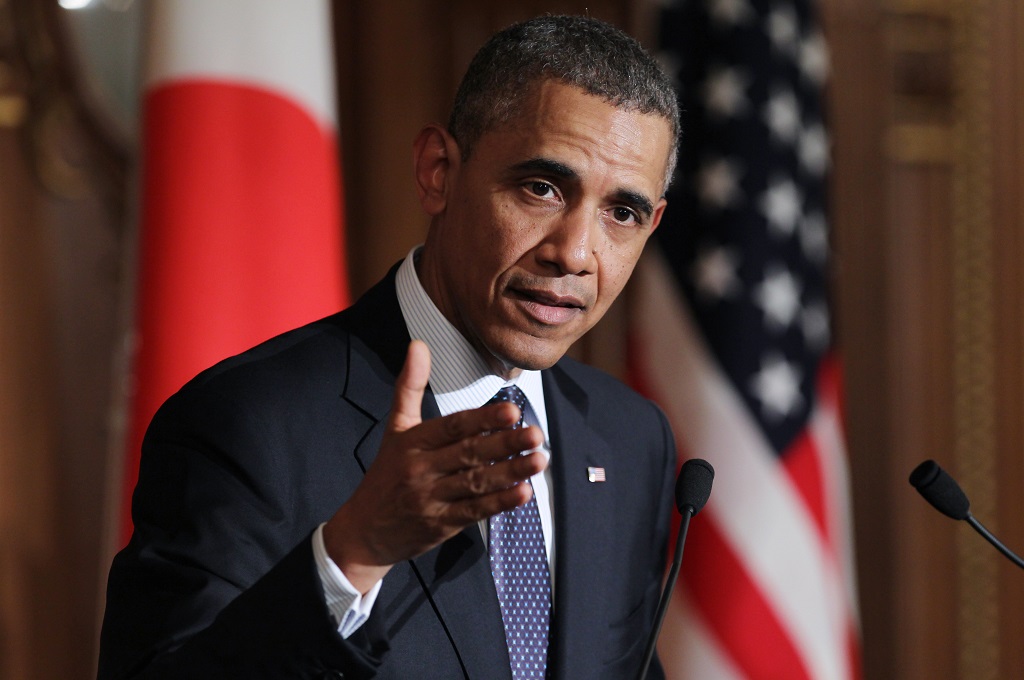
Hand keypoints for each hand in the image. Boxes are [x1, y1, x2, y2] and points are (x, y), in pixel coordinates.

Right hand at [322, 340, 546, 592]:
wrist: (364, 531)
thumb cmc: (386, 475)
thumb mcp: (394, 428)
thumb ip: (409, 386)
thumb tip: (418, 345)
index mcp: (413, 442)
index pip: (452, 427)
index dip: (482, 418)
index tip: (511, 410)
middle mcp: (421, 469)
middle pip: (468, 453)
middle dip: (505, 443)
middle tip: (535, 433)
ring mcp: (431, 499)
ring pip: (476, 482)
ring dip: (510, 472)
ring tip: (539, 460)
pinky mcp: (440, 525)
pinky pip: (474, 511)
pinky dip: (499, 503)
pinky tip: (523, 493)